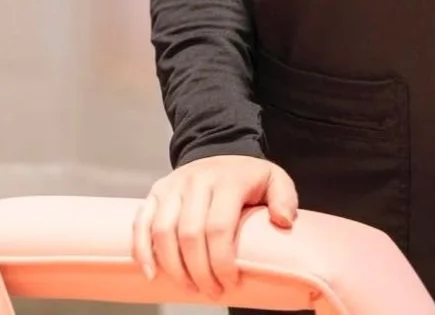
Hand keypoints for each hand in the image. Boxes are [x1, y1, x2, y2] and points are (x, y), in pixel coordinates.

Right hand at [132, 154, 298, 299]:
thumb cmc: (247, 176)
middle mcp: (197, 180)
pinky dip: (142, 251)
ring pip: (163, 231)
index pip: (219, 227)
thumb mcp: (274, 179)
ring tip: (188, 287)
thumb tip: (284, 222)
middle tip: (211, 292)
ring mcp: (173, 185)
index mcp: (227, 180)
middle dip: (198, 271)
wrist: (219, 149)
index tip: (230, 282)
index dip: (221, 262)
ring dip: (173, 267)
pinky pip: (141, 223)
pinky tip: (152, 274)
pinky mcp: (156, 191)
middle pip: (189, 234)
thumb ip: (285, 197)